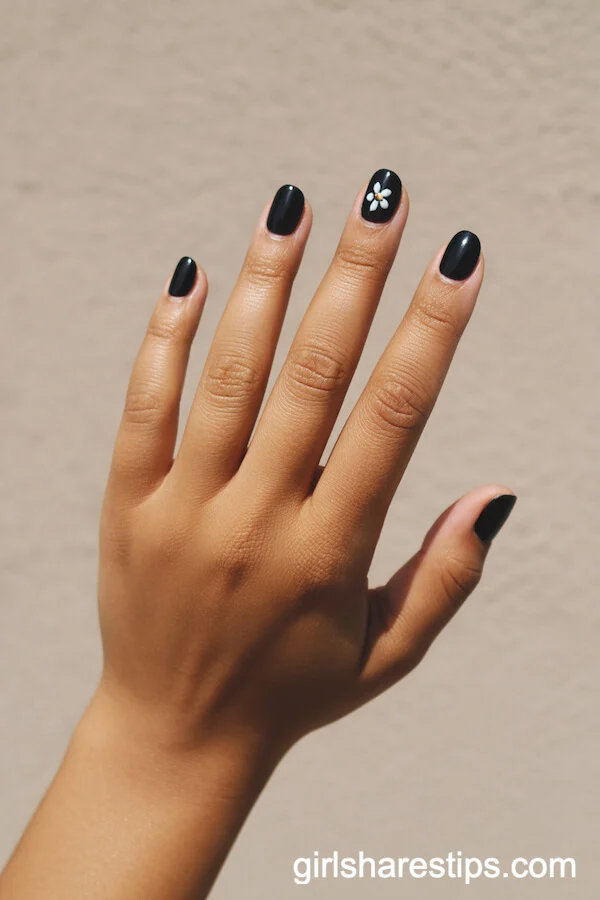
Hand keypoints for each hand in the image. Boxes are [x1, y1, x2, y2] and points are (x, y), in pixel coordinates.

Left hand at [97, 171, 515, 762]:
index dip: (432, 331)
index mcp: (330, 555)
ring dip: (264, 285)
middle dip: (357, 277)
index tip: (458, 260)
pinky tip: (192, 278)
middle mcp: (257, 522)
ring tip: (292, 208)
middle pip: (313, 377)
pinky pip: (143, 409)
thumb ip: (447, 577)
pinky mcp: (125, 507)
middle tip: (384, 196)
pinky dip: (166, 341)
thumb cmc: (294, 692)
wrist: (176, 736)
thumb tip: (496, 491)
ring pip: (227, 378)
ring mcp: (183, 510)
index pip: (393, 420)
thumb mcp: (386, 654)